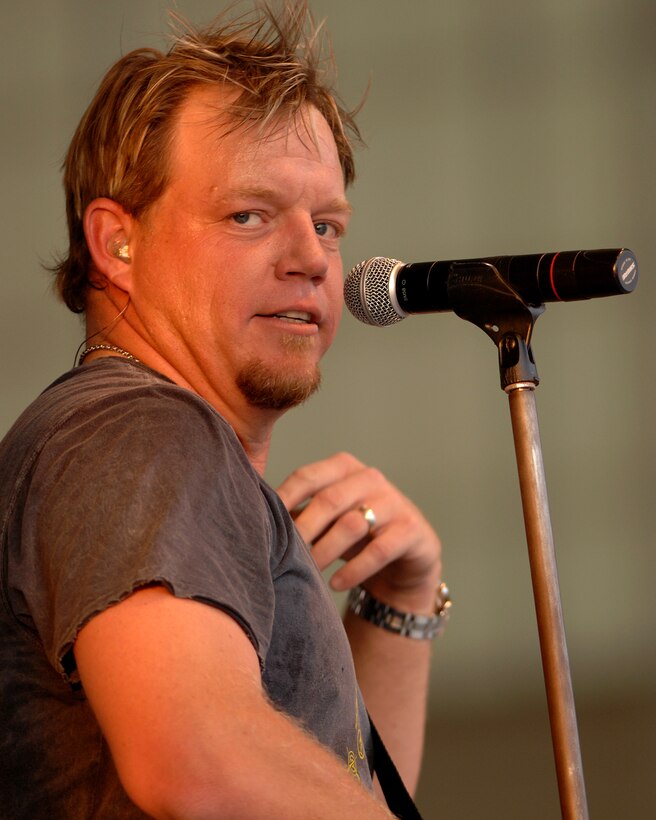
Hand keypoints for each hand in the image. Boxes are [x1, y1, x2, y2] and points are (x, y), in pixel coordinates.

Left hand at [276, 452, 441, 611]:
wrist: (405, 558)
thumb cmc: (355, 534)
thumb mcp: (327, 520)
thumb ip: (298, 513)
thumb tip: (255, 518)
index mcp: (344, 467)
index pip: (307, 477)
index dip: (283, 499)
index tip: (262, 523)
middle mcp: (371, 478)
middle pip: (328, 500)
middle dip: (303, 529)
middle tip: (282, 554)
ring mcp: (394, 502)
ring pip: (353, 524)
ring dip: (325, 551)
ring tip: (309, 570)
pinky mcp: (411, 530)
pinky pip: (379, 550)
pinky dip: (353, 570)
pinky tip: (335, 584)